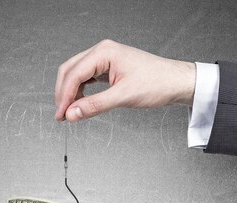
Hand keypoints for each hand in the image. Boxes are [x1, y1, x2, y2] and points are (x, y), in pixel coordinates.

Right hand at [55, 39, 195, 121]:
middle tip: (61, 115)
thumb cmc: (156, 83)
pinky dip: (80, 92)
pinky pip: (87, 78)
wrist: (175, 82)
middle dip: (63, 93)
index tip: (61, 115)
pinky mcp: (109, 69)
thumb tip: (72, 114)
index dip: (64, 96)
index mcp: (104, 52)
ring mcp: (105, 60)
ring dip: (70, 93)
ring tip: (69, 113)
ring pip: (76, 74)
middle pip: (70, 71)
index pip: (74, 74)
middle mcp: (102, 52)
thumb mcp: (123, 97)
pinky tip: (80, 104)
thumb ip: (94, 106)